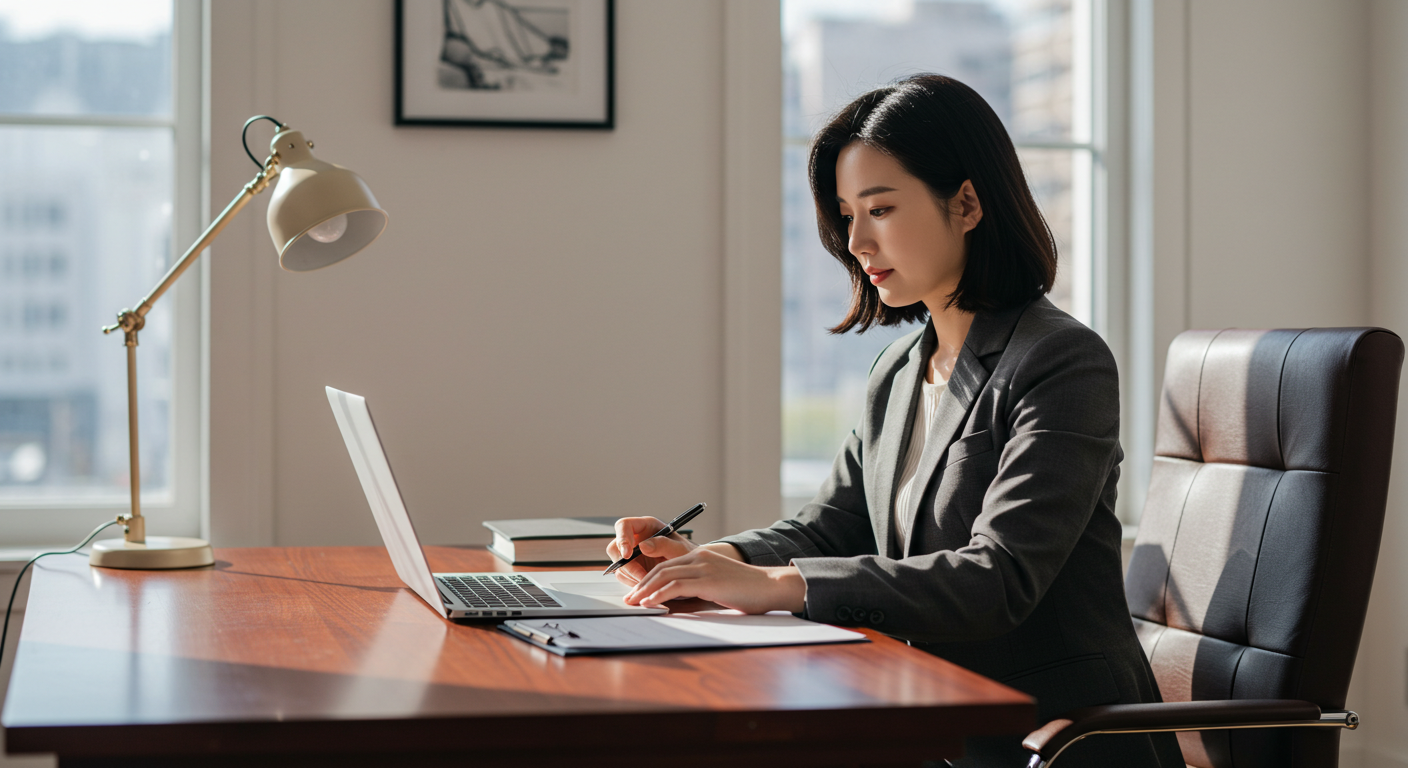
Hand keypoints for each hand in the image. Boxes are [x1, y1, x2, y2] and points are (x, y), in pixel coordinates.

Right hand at [607, 516, 697, 585]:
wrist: (689, 569)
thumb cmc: (687, 554)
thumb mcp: (680, 548)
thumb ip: (664, 544)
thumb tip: (643, 546)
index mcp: (645, 526)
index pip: (624, 526)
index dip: (622, 538)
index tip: (628, 554)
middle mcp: (635, 538)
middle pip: (615, 547)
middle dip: (625, 564)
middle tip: (641, 577)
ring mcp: (631, 554)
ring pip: (618, 564)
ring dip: (631, 576)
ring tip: (650, 582)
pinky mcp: (631, 568)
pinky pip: (623, 576)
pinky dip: (632, 582)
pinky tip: (647, 585)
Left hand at [623, 548, 806, 614]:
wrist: (771, 587)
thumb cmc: (747, 592)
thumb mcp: (716, 589)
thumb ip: (694, 593)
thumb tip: (669, 607)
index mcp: (701, 557)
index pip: (666, 566)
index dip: (648, 579)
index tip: (637, 593)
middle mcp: (699, 558)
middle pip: (661, 569)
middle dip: (641, 585)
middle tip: (629, 599)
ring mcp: (703, 567)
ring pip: (664, 576)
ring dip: (645, 591)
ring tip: (634, 603)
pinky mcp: (708, 580)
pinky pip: (675, 586)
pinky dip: (659, 594)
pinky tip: (649, 603)